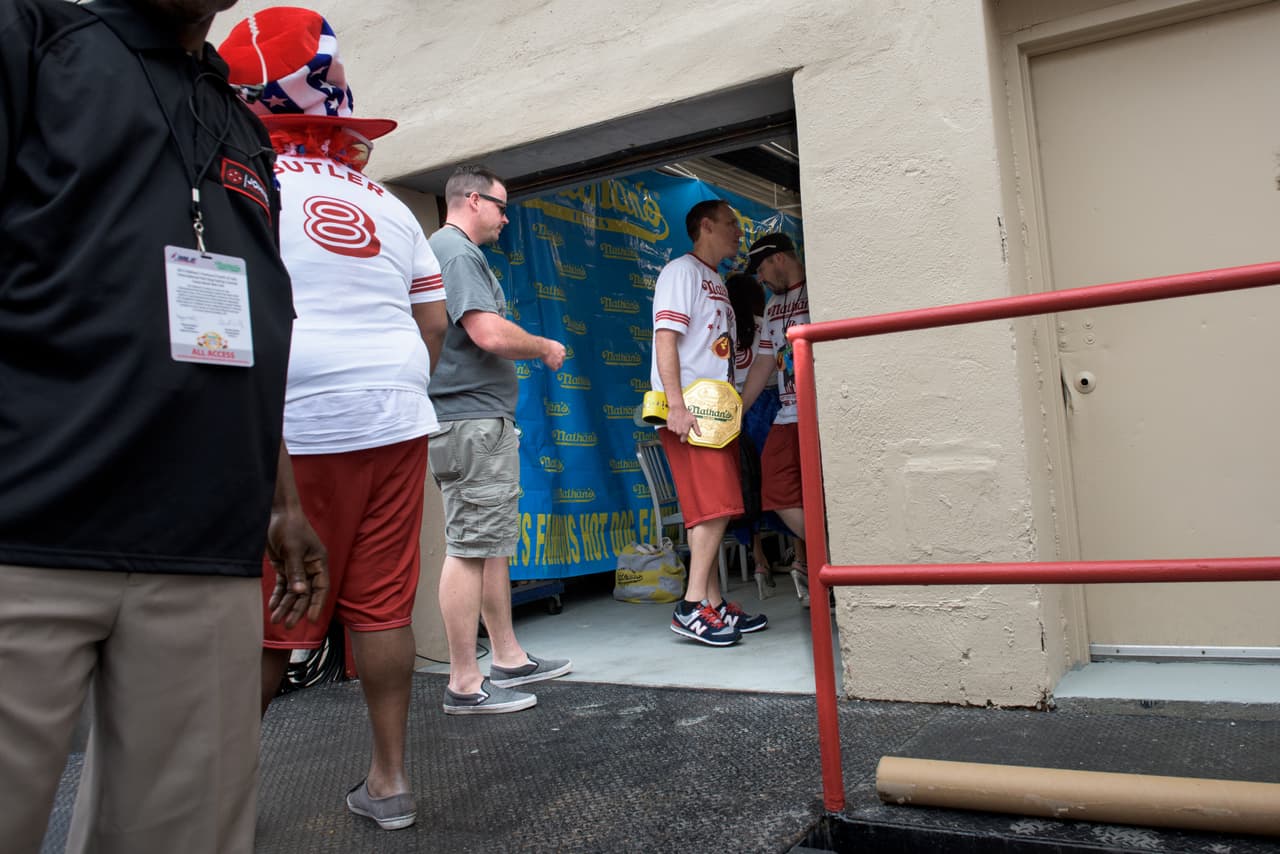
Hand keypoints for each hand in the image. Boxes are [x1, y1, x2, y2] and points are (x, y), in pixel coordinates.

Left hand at [265, 507, 328, 627]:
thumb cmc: (289, 527)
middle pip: (305, 593)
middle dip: (296, 609)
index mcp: (318, 562)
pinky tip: (272, 607)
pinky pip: (283, 585)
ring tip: (276, 620)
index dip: (316, 604)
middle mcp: (310, 567)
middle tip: (288, 625)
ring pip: (293, 591)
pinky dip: (278, 596)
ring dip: (285, 605)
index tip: (311, 620)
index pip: (320, 587)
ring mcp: (297, 567)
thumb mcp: (292, 549)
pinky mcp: (284, 566)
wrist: (276, 513)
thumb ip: (296, 571)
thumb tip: (300, 592)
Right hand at [541, 338, 565, 370]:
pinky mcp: (555, 365)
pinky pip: (555, 369)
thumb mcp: (552, 343)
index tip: (555, 356)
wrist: (544, 348)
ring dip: (555, 365)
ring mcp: (559, 360)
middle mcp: (562, 355)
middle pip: (562, 360)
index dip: (559, 355)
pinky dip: (552, 368)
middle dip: (558, 361)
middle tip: (552, 361)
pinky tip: (548, 366)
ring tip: (549, 363)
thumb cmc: (545, 344)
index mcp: (562, 348)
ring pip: (560, 365)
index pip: (563, 354)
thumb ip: (554, 348)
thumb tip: (550, 349)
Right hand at [665, 406, 700, 441]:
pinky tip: (675, 421)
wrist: (677, 408)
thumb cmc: (686, 413)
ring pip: (675, 431)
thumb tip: (699, 435)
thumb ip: (696, 429)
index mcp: (685, 431)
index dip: (684, 438)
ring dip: (676, 428)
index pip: (683, 440)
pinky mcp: (669, 426)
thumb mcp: (694, 420)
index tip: (684, 436)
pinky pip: (671, 428)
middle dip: (681, 430)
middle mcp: (678, 431)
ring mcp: (673, 429)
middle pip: (679, 434)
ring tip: (679, 421)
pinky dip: (672, 425)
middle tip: (683, 424)